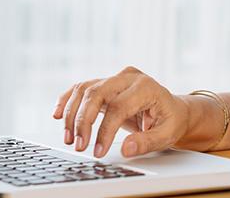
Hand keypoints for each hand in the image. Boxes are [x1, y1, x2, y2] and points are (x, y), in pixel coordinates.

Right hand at [53, 67, 189, 157]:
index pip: (118, 106)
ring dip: (72, 113)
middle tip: (79, 145)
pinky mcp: (105, 83)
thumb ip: (148, 142)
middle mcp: (128, 77)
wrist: (171, 109)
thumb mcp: (167, 134)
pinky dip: (68, 100)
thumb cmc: (170, 120)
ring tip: (69, 138)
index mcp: (146, 86)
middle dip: (83, 121)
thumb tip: (126, 148)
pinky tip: (58, 115)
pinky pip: (82, 88)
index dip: (104, 130)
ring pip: (85, 89)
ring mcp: (115, 78)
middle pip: (96, 93)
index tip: (98, 151)